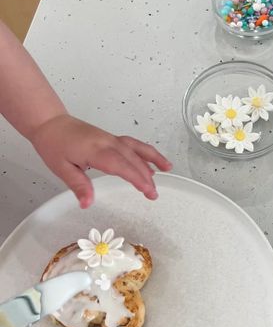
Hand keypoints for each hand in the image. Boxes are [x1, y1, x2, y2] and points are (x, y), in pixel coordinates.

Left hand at [30, 115, 171, 208]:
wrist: (51, 123)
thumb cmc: (54, 144)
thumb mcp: (61, 168)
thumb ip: (78, 185)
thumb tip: (87, 203)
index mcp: (96, 151)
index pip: (122, 166)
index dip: (137, 178)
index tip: (148, 190)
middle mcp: (108, 143)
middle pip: (133, 159)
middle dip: (147, 177)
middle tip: (154, 194)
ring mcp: (111, 139)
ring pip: (137, 148)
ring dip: (153, 159)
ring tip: (168, 169)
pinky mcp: (111, 138)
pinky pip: (133, 144)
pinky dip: (145, 151)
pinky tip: (153, 160)